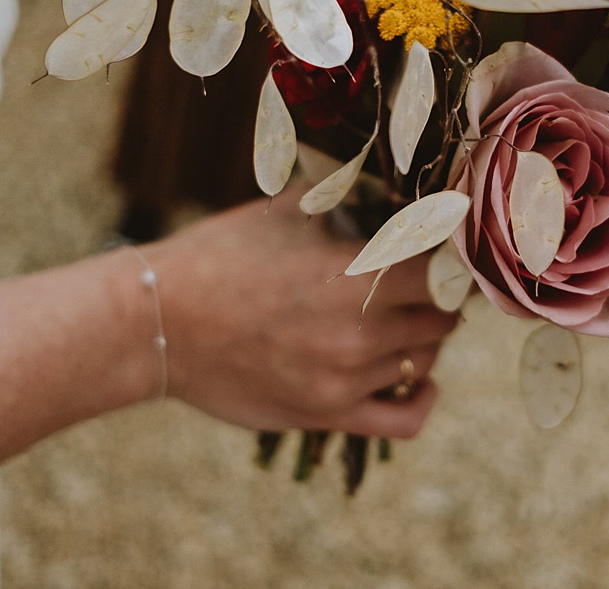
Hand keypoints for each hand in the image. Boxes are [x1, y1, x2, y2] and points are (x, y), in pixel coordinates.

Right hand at [143, 188, 457, 438]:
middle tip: (425, 279)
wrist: (156, 321)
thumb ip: (352, 199)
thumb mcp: (290, 209)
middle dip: (440, 295)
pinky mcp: (326, 414)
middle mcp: (359, 332)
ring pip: (423, 360)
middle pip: (443, 317)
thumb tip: (400, 189)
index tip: (447, 244)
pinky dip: (422, 398)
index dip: (452, 253)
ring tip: (400, 316)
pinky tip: (418, 379)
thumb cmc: (221, 255)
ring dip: (421, 337)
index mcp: (355, 274)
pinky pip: (405, 420)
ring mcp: (344, 379)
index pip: (445, 267)